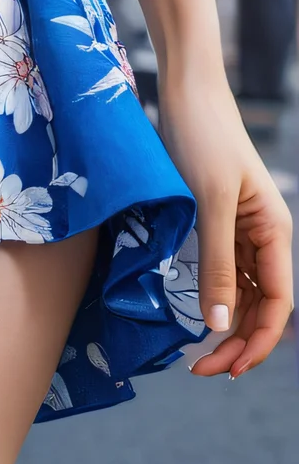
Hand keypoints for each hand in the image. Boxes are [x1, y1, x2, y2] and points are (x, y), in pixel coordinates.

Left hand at [157, 73, 292, 377]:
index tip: (227, 368)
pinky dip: (214, 299)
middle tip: (200, 370)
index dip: (258, 342)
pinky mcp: (216, 221)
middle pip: (261, 307)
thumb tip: (221, 325)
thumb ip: (218, 264)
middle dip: (237, 342)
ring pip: (242, 295)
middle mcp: (264, 236)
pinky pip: (223, 273)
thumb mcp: (210, 203)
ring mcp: (241, 230)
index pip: (277, 305)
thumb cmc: (204, 138)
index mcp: (274, 232)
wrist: (186, 93)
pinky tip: (196, 316)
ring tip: (196, 356)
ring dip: (226, 326)